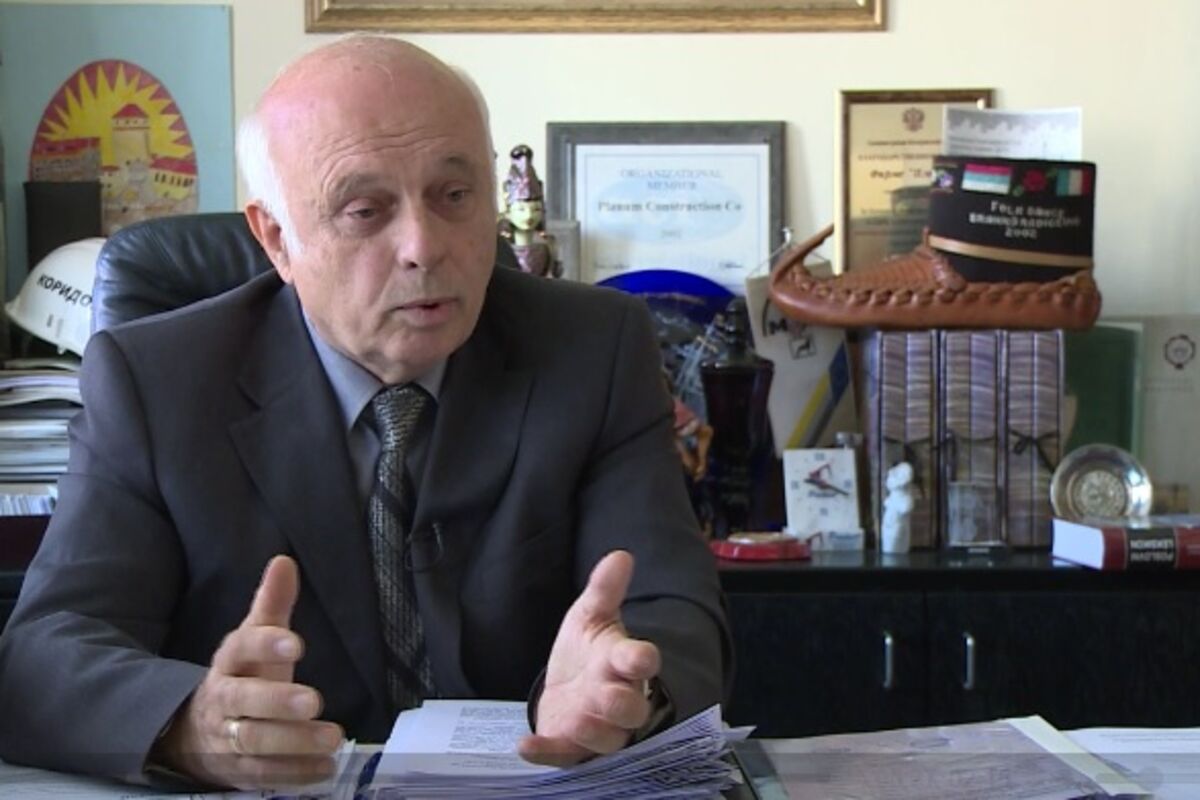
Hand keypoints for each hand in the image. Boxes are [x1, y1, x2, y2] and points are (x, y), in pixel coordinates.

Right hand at [154, 556, 343, 789]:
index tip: (296, 644)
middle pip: (246, 703)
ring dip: (295, 744)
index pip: (241, 648)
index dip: (265, 645)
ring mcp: (228, 740)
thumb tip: (284, 561)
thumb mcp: (253, 639)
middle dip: (278, 703)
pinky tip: (326, 769)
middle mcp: (224, 701)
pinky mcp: (239, 772)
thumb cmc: (242, 676)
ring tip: (333, 738)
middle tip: (314, 701)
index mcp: (229, 662)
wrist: (194, 732)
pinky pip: (265, 776)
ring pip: (256, 743)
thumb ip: (271, 604)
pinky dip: (295, 775)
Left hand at [518, 550, 659, 766]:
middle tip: (605, 694)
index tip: (640, 656)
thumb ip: (604, 589)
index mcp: (622, 662)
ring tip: (574, 719)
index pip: (641, 661)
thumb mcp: (590, 616)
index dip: (641, 660)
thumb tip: (619, 556)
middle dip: (620, 703)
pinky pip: (563, 754)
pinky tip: (524, 745)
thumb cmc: (587, 652)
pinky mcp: (571, 747)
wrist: (569, 688)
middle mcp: (616, 698)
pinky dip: (545, 752)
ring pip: (605, 738)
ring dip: (591, 731)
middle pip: (630, 708)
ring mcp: (597, 727)